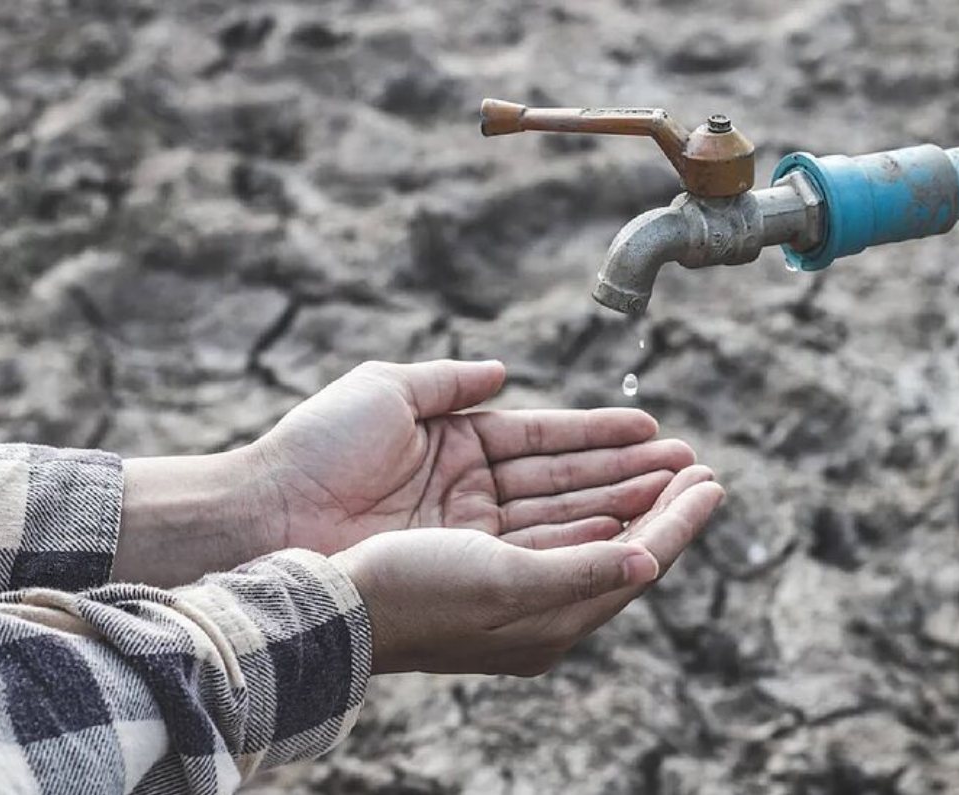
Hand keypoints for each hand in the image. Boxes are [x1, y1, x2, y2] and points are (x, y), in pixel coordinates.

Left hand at [249, 360, 696, 555]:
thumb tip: (503, 371)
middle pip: (570, 484)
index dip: (602, 435)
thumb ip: (450, 381)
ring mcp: (474, 537)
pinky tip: (643, 529)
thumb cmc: (315, 448)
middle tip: (692, 463)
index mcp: (459, 448)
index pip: (548, 441)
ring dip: (629, 505)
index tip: (654, 427)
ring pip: (569, 520)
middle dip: (633, 474)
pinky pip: (547, 556)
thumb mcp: (387, 392)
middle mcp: (474, 497)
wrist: (266, 514)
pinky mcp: (472, 573)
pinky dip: (595, 543)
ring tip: (686, 489)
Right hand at [333, 465, 722, 674]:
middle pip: (619, 543)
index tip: (714, 481)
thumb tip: (651, 559)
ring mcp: (509, 578)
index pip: (637, 561)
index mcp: (551, 621)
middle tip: (699, 463)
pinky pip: (550, 522)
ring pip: (586, 526)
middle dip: (660, 501)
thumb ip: (583, 571)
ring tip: (664, 458)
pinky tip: (598, 482)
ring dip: (625, 490)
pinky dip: (581, 498)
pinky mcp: (482, 554)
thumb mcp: (506, 584)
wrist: (333, 601)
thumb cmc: (415, 594)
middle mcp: (537, 603)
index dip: (678, 520)